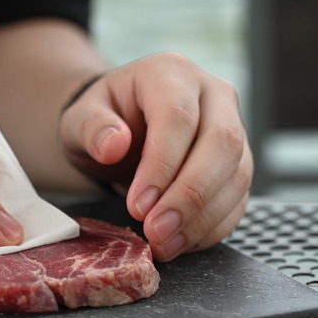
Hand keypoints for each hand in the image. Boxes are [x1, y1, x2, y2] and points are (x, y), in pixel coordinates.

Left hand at [59, 52, 252, 260]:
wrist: (118, 128)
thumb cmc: (100, 120)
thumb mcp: (79, 119)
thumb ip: (90, 127)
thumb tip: (113, 145)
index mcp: (170, 73)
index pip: (178, 117)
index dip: (162, 165)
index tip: (138, 204)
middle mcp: (211, 95)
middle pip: (222, 144)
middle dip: (190, 196)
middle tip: (156, 231)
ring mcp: (232, 127)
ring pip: (237, 174)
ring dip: (203, 217)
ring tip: (165, 244)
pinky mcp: (237, 163)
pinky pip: (238, 197)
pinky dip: (213, 226)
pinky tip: (183, 242)